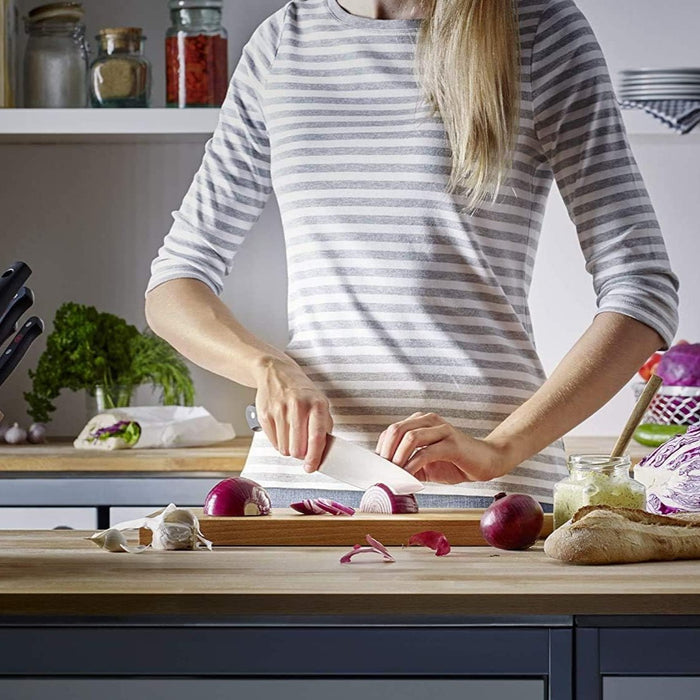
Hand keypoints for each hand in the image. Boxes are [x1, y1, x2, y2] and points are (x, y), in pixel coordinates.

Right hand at [253, 357, 332, 471]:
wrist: (276, 372)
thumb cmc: (301, 391)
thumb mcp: (319, 403)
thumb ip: (323, 427)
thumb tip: (322, 452)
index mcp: (316, 404)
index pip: (316, 437)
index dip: (314, 457)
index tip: (311, 467)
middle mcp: (298, 406)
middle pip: (298, 448)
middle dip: (300, 454)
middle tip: (302, 448)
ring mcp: (280, 410)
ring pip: (284, 448)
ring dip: (289, 449)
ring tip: (292, 436)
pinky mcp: (265, 414)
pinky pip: (273, 442)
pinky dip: (279, 442)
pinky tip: (282, 430)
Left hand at [375, 412, 510, 484]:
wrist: (487, 461)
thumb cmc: (456, 462)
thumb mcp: (426, 465)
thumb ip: (408, 467)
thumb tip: (387, 477)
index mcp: (420, 422)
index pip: (391, 431)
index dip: (380, 449)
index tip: (376, 468)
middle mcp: (429, 421)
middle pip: (396, 430)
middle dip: (385, 452)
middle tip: (382, 472)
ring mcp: (441, 430)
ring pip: (409, 437)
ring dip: (397, 458)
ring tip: (394, 474)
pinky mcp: (452, 443)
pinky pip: (426, 452)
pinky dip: (413, 465)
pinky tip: (409, 476)